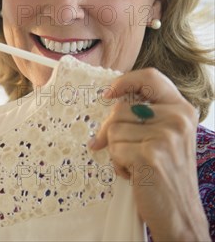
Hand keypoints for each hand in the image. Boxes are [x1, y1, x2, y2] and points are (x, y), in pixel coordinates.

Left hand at [91, 68, 209, 240]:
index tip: (108, 94)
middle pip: (120, 109)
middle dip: (111, 131)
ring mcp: (165, 136)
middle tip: (117, 149)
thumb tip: (108, 101)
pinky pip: (114, 149)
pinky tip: (135, 175)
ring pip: (113, 130)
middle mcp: (177, 119)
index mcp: (182, 110)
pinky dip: (118, 165)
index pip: (150, 77)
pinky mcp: (150, 155)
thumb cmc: (166, 175)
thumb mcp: (165, 138)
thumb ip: (146, 116)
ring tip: (135, 164)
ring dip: (116, 151)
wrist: (180, 214)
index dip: (125, 81)